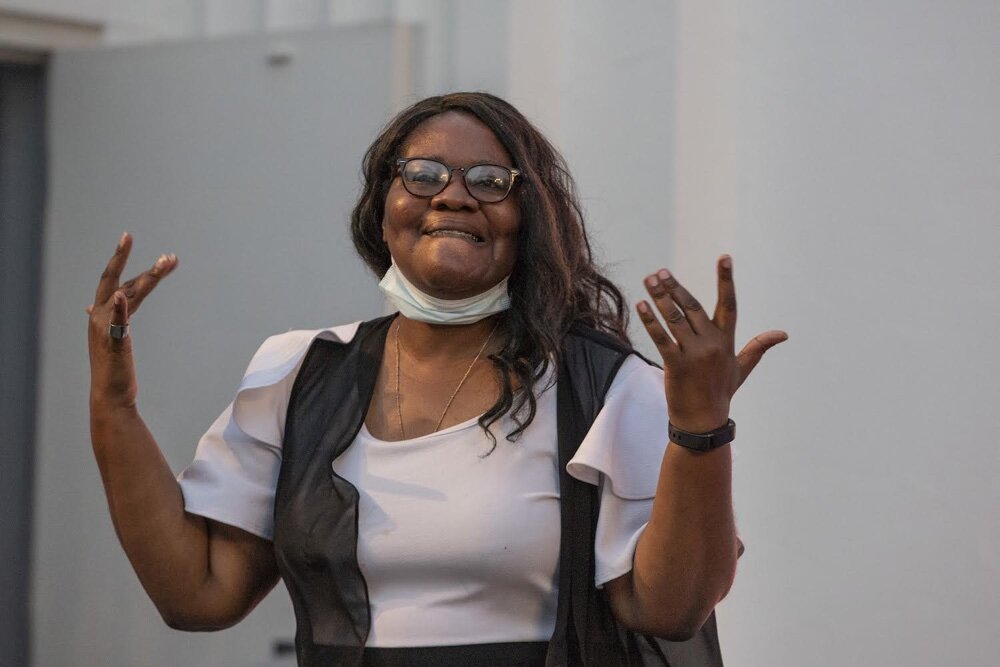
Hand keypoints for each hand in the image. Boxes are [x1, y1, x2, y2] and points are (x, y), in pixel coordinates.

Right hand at [87, 233, 177, 407]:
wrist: (111, 395)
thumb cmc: (115, 368)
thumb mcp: (113, 338)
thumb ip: (112, 319)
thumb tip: (98, 304)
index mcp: (101, 314)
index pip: (113, 279)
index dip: (121, 259)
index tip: (126, 237)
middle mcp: (99, 316)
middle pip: (115, 279)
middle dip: (123, 256)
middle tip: (130, 235)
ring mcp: (105, 329)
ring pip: (126, 294)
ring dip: (147, 277)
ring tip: (165, 261)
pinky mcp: (113, 342)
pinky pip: (117, 322)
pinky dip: (120, 307)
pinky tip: (124, 294)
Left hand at [636, 255, 785, 433]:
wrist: (704, 422)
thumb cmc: (721, 393)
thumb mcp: (742, 368)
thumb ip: (758, 347)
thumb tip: (782, 334)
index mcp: (727, 341)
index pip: (728, 304)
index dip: (726, 280)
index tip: (724, 258)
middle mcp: (712, 344)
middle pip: (693, 307)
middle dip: (676, 287)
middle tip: (661, 272)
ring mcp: (694, 354)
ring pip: (675, 319)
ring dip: (660, 297)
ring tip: (649, 280)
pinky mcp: (676, 364)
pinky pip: (661, 338)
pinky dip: (650, 320)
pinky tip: (641, 304)